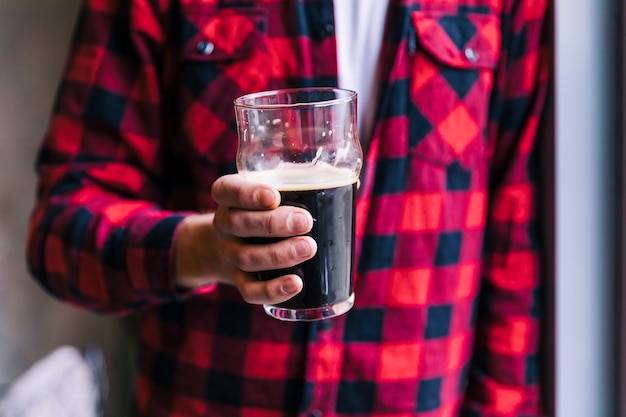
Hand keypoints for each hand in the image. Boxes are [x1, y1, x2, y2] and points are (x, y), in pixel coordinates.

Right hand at [174, 174, 316, 304]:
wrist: (233, 243)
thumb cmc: (267, 209)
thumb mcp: (275, 190)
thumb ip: (304, 182)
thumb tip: (350, 181)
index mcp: (230, 196)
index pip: (228, 190)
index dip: (247, 194)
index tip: (274, 195)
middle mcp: (225, 224)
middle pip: (239, 224)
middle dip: (273, 223)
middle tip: (305, 222)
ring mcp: (231, 255)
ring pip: (247, 258)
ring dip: (278, 255)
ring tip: (309, 248)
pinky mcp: (240, 282)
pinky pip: (251, 291)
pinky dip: (273, 290)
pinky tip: (296, 284)